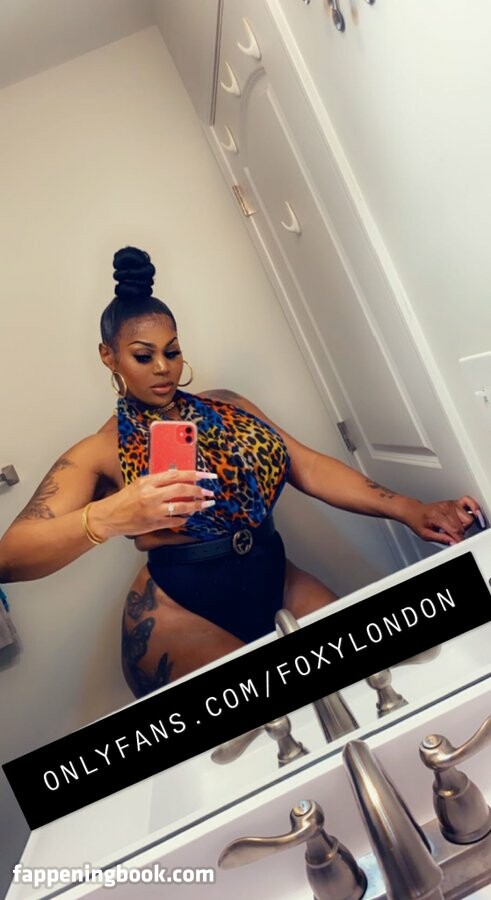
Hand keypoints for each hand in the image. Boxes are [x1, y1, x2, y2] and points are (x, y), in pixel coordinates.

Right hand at [89, 470, 215, 538]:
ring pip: (182, 507)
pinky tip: (189, 515)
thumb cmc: (124, 499)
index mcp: (148, 482)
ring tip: (206, 504)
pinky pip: (175, 521)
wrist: (109, 517)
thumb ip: (158, 480)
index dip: (194, 474)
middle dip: (199, 490)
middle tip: (209, 491)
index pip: (175, 475)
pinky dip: (184, 518)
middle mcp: (151, 495)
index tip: (206, 475)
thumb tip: (178, 477)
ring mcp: (153, 510)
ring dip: (197, 505)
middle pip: (181, 490)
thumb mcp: (139, 484)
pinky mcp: (154, 524)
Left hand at [401, 495, 481, 544]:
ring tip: (454, 527)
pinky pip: (469, 502)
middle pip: (463, 525)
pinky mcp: (454, 502)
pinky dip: (473, 508)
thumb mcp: (425, 535)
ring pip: (468, 518)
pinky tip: (472, 514)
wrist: (413, 511)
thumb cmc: (418, 521)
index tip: (456, 544)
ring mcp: (451, 504)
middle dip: (459, 533)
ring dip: (464, 525)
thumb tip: (453, 543)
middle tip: (450, 534)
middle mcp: (446, 508)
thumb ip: (441, 539)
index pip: (455, 530)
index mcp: (437, 516)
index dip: (457, 540)